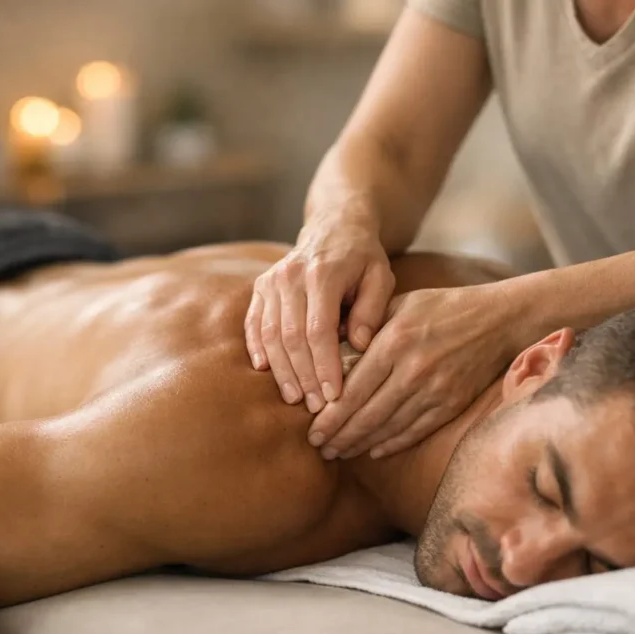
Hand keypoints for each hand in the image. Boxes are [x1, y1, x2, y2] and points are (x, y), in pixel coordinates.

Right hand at [245, 218, 395, 411]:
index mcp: (322, 273)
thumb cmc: (363, 258)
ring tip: (295, 398)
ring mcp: (271, 281)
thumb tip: (359, 345)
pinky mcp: (260, 287)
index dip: (324, 366)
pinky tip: (266, 372)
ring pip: (270, 334)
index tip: (334, 395)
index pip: (318, 330)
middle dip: (304, 376)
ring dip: (281, 371)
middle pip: (291, 337)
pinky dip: (258, 349)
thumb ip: (372, 310)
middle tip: (317, 406)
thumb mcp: (380, 277)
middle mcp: (290, 276)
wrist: (334, 226)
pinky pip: (253, 323)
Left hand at [308, 284, 514, 458]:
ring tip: (339, 452)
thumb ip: (364, 324)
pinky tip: (373, 450)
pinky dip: (392, 444)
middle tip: (319, 448)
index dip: (330, 416)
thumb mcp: (400, 304)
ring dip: (360, 444)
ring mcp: (434, 390)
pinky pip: (415, 431)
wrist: (497, 320)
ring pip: (388, 427)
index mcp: (394, 342)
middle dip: (339, 435)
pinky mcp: (451, 404)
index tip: (312, 430)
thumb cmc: (442, 307)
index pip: (353, 389)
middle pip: (367, 414)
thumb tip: (327, 343)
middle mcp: (413, 369)